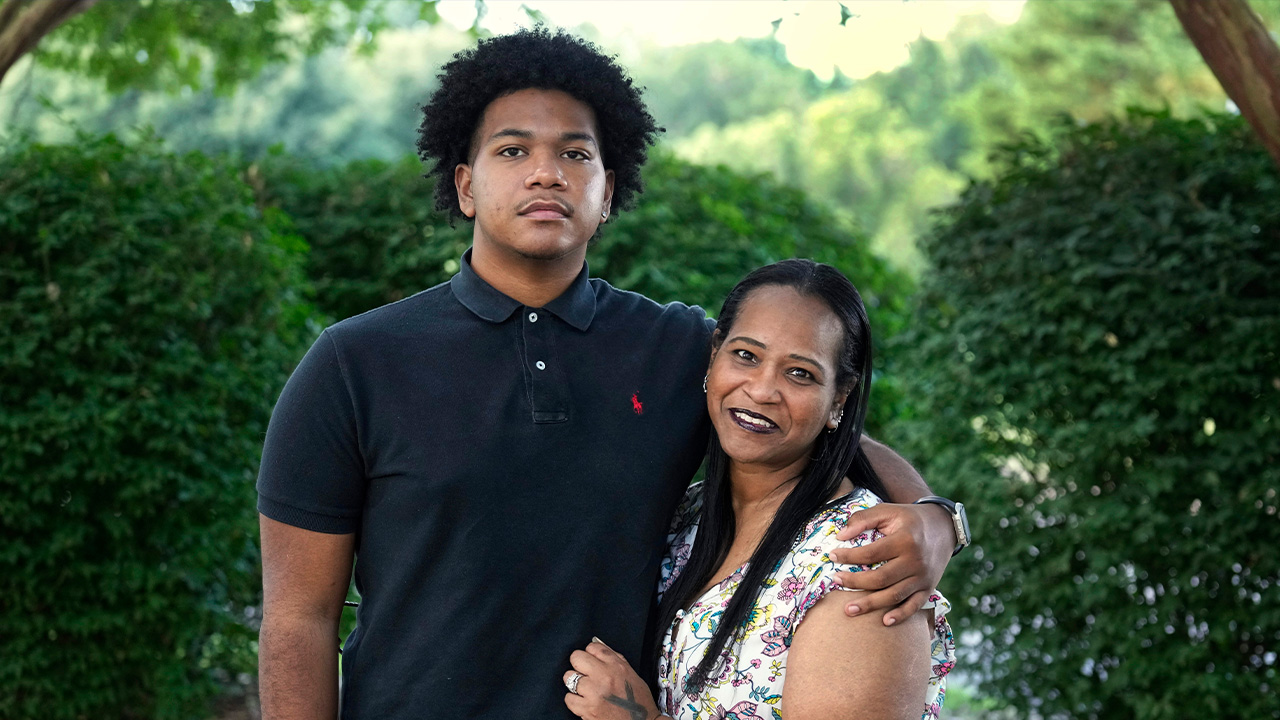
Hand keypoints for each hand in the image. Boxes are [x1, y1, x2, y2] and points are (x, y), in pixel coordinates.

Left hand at [563, 638, 663, 719]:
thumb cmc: (637, 699)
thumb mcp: (630, 673)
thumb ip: (612, 657)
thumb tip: (595, 644)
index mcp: (616, 665)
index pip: (592, 647)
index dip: (590, 653)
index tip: (592, 660)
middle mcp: (604, 676)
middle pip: (576, 658)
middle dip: (578, 664)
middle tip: (584, 673)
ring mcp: (594, 693)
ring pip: (569, 677)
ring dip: (574, 683)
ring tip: (584, 689)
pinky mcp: (588, 709)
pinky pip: (568, 698)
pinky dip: (573, 700)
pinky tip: (583, 701)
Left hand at [829, 502, 952, 625]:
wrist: (943, 527)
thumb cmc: (909, 519)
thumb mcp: (887, 510)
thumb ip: (862, 519)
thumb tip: (840, 536)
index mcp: (905, 540)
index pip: (871, 553)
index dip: (849, 556)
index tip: (832, 555)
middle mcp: (915, 561)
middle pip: (880, 578)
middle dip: (855, 582)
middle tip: (836, 581)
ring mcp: (923, 577)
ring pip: (894, 596)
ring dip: (870, 605)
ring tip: (848, 609)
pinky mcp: (928, 588)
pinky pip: (914, 606)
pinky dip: (900, 616)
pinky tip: (884, 622)